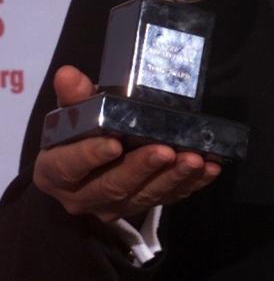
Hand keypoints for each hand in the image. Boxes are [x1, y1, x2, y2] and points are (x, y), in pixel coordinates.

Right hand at [33, 65, 220, 224]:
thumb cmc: (79, 133)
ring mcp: (114, 206)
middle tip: (166, 151)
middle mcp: (83, 196)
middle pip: (113, 186)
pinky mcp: (141, 207)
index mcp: (56, 172)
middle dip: (142, 168)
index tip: (114, 144)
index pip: (69, 167)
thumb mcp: (73, 113)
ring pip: (144, 196)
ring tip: (195, 160)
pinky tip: (209, 170)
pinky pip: (168, 198)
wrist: (86, 164)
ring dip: (172, 178)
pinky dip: (190, 184)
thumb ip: (75, 97)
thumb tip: (68, 73)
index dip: (90, 156)